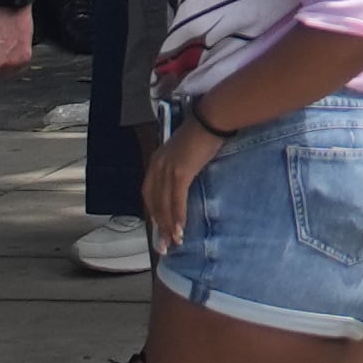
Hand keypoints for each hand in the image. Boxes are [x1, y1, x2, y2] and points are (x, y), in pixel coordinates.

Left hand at [139, 120, 213, 256]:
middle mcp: (158, 166)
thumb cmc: (204, 132)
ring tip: (174, 240)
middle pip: (154, 201)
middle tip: (164, 243)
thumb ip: (182, 165)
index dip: (154, 211)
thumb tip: (187, 180)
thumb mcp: (186, 151)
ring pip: (164, 203)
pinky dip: (177, 215)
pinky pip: (176, 199)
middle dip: (158, 224)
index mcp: (157, 161)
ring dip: (168, 224)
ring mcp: (167, 169)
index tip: (159, 227)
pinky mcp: (180, 172)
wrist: (212, 119)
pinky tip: (180, 227)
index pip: (150, 192)